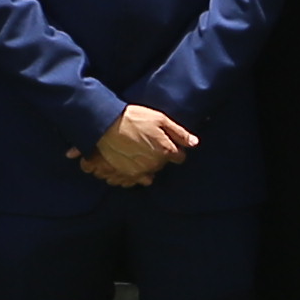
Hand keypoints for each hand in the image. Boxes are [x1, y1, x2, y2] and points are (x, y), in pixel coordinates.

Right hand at [82, 104, 196, 188]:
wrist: (104, 123)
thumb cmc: (133, 118)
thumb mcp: (160, 119)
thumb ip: (179, 132)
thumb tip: (195, 143)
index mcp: (165, 152)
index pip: (179, 157)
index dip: (174, 149)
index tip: (167, 143)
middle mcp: (153, 166)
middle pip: (162, 166)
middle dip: (158, 157)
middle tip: (148, 144)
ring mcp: (137, 172)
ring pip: (147, 175)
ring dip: (144, 167)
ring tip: (136, 154)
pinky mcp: (121, 175)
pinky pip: (129, 182)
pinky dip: (129, 176)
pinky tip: (125, 165)